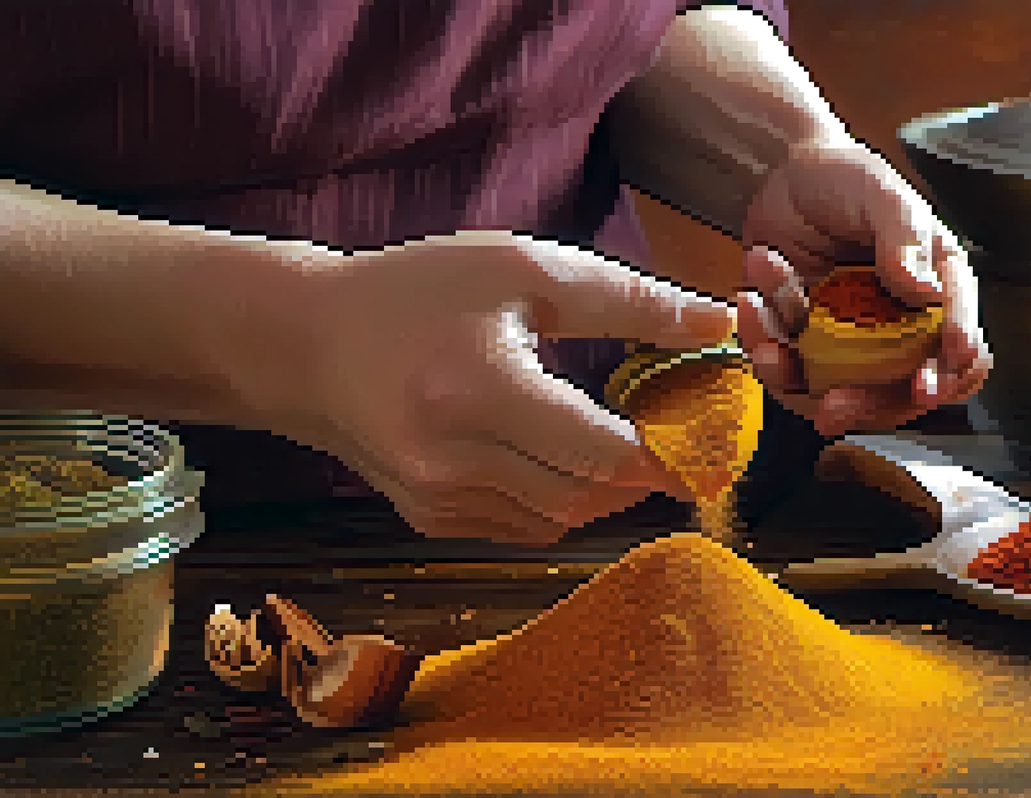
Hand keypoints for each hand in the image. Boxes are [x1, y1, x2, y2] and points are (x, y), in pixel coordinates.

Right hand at [275, 232, 732, 545]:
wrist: (306, 342)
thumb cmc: (419, 292)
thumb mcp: (522, 271)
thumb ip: (629, 301)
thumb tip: (719, 324)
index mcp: (477, 390)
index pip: (601, 452)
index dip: (666, 454)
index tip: (709, 440)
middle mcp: (450, 460)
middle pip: (585, 496)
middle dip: (643, 476)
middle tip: (680, 442)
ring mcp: (435, 499)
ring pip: (558, 519)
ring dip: (606, 490)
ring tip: (624, 443)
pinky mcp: (427, 517)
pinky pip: (522, 525)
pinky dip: (560, 500)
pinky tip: (564, 457)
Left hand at [736, 137, 991, 436]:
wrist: (783, 174)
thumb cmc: (845, 177)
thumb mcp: (881, 193)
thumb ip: (905, 236)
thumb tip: (928, 292)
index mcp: (938, 292)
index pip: (962, 351)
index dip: (950, 375)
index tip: (925, 383)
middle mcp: (900, 326)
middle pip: (901, 391)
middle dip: (868, 406)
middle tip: (834, 408)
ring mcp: (851, 339)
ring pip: (836, 390)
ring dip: (794, 373)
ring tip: (764, 327)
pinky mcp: (806, 340)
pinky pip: (786, 367)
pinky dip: (762, 341)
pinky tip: (749, 302)